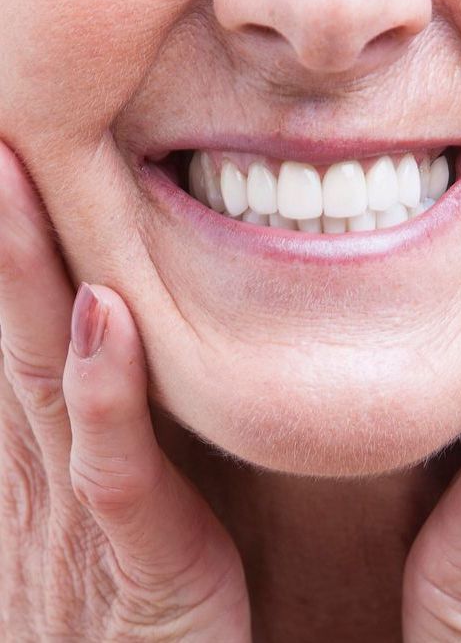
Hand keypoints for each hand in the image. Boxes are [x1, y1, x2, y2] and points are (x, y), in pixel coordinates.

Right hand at [0, 142, 250, 640]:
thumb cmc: (148, 593)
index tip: (9, 165)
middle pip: (17, 330)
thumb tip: (118, 335)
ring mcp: (80, 512)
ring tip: (14, 178)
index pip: (24, 331)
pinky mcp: (137, 554)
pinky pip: (112, 465)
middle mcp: (43, 471)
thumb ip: (117, 420)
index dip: (11, 251)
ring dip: (25, 277)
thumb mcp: (124, 498)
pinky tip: (102, 315)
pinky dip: (102, 389)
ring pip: (43, 377)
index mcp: (48, 454)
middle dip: (1, 233)